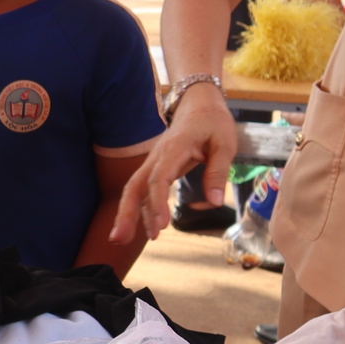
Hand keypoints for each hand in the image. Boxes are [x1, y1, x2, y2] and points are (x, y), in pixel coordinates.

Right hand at [110, 85, 236, 245]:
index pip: (158, 178)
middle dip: (126, 212)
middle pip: (134, 185)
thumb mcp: (225, 144)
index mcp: (174, 148)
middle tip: (119, 238)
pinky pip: (143, 188)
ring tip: (121, 239)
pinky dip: (140, 208)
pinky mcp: (156, 167)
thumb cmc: (214, 122)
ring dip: (127, 213)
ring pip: (134, 188)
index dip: (157, 203)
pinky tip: (144, 227)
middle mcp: (158, 156)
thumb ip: (217, 172)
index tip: (161, 226)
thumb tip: (213, 202)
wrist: (200, 104)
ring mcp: (154, 161)